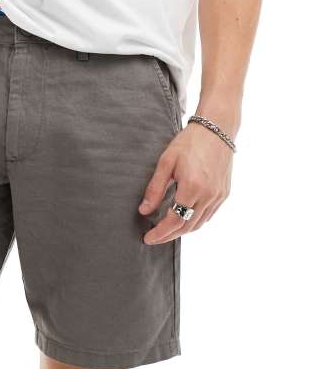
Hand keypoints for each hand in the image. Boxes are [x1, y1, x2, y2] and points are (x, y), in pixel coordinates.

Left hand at [138, 121, 233, 244]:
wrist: (216, 130)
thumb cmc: (189, 143)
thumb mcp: (166, 162)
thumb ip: (155, 189)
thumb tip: (144, 210)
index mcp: (192, 187)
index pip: (174, 220)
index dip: (160, 233)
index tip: (147, 238)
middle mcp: (208, 195)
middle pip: (187, 226)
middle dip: (169, 235)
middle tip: (154, 237)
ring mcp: (218, 196)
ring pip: (199, 224)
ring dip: (182, 230)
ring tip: (166, 230)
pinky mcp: (224, 193)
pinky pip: (208, 215)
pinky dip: (194, 221)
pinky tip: (183, 218)